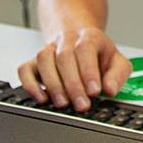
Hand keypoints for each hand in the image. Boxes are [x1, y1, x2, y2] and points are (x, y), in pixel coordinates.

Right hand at [17, 27, 132, 111]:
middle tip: (81, 105)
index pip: (86, 48)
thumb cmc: (99, 55)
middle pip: (65, 56)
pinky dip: (30, 85)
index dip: (89, 71)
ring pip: (44, 60)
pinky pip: (25, 69)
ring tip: (63, 103)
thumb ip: (117, 75)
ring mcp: (49, 49)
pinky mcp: (34, 61)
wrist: (80, 41)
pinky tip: (42, 98)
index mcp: (90, 37)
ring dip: (53, 84)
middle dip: (73, 84)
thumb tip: (110, 89)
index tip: (94, 91)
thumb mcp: (118, 62)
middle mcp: (67, 40)